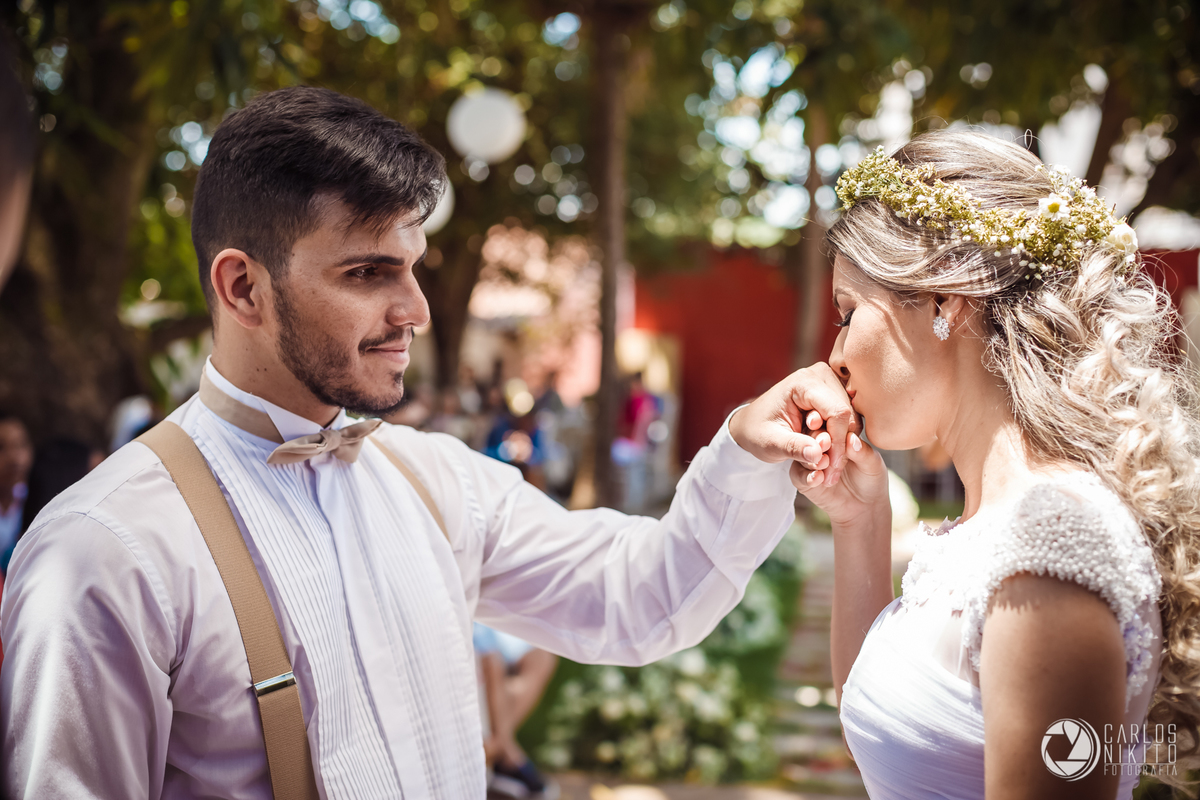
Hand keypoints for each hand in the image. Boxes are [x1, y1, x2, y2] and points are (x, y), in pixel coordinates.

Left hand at [729, 363, 858, 484]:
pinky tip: (825, 453)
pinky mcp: (834, 393)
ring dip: (841, 445)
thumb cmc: (757, 431)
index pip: (837, 412)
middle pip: (848, 415)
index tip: (830, 467)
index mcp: (803, 382)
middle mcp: (820, 375)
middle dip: (839, 446)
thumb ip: (793, 448)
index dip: (838, 442)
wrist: (752, 424)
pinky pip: (848, 419)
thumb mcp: (770, 443)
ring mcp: (829, 382)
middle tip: (827, 470)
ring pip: (852, 419)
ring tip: (823, 463)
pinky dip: (840, 439)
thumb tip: (818, 455)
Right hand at [792, 425, 888, 528]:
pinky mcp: (802, 479)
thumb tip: (851, 438)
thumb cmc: (870, 478)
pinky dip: (809, 476)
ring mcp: (808, 462)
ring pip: (803, 455)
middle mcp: (818, 445)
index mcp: (835, 434)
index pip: (829, 424)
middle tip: (825, 443)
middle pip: (812, 437)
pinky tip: (819, 478)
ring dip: (813, 458)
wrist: (863, 506)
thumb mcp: (872, 463)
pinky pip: (799, 476)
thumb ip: (862, 451)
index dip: (830, 423)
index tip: (831, 422)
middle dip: (818, 439)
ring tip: (824, 463)